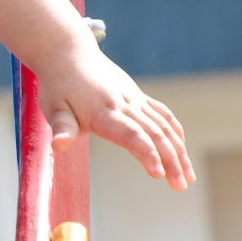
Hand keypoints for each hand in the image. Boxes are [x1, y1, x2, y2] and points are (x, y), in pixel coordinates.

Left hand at [39, 48, 193, 190]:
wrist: (69, 53)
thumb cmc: (59, 85)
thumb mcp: (54, 108)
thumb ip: (61, 129)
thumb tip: (58, 146)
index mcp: (104, 112)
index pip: (131, 135)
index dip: (146, 153)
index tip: (158, 174)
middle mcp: (125, 105)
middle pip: (154, 134)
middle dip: (171, 161)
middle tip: (181, 187)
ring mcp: (134, 99)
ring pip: (164, 126)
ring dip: (179, 152)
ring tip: (188, 178)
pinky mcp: (138, 96)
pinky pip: (162, 115)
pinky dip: (175, 133)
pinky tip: (181, 151)